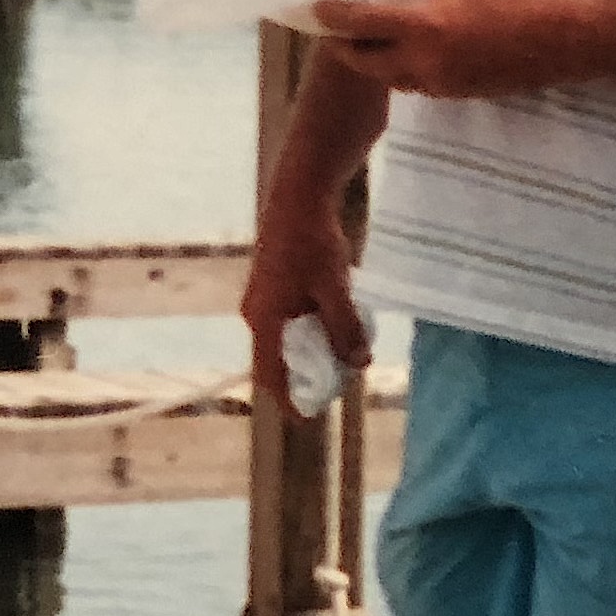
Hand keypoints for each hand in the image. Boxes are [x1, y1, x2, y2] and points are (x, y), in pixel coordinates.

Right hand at [242, 196, 369, 398]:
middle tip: (336, 386)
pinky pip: (288, 320)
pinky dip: (310, 329)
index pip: (270, 375)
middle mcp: (257, 314)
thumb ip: (346, 328)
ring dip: (310, 350)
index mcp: (264, 320)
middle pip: (276, 359)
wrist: (299, 195)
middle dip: (304, 376)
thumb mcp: (335, 289)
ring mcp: (263, 299)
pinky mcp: (273, 285)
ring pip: (284, 338)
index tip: (308, 420)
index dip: (289, 400)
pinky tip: (336, 323)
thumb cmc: (313, 242)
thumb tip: (358, 364)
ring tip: (342, 356)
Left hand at [309, 0, 580, 99]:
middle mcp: (421, 62)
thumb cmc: (506, 0)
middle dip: (343, 47)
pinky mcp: (449, 95)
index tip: (315, 9)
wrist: (549, 43)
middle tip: (334, 30)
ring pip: (385, 77)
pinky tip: (405, 52)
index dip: (332, 17)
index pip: (360, 24)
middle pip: (361, 62)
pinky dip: (398, 69)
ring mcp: (435, 84)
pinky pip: (410, 84)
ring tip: (367, 40)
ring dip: (370, 61)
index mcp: (422, 27)